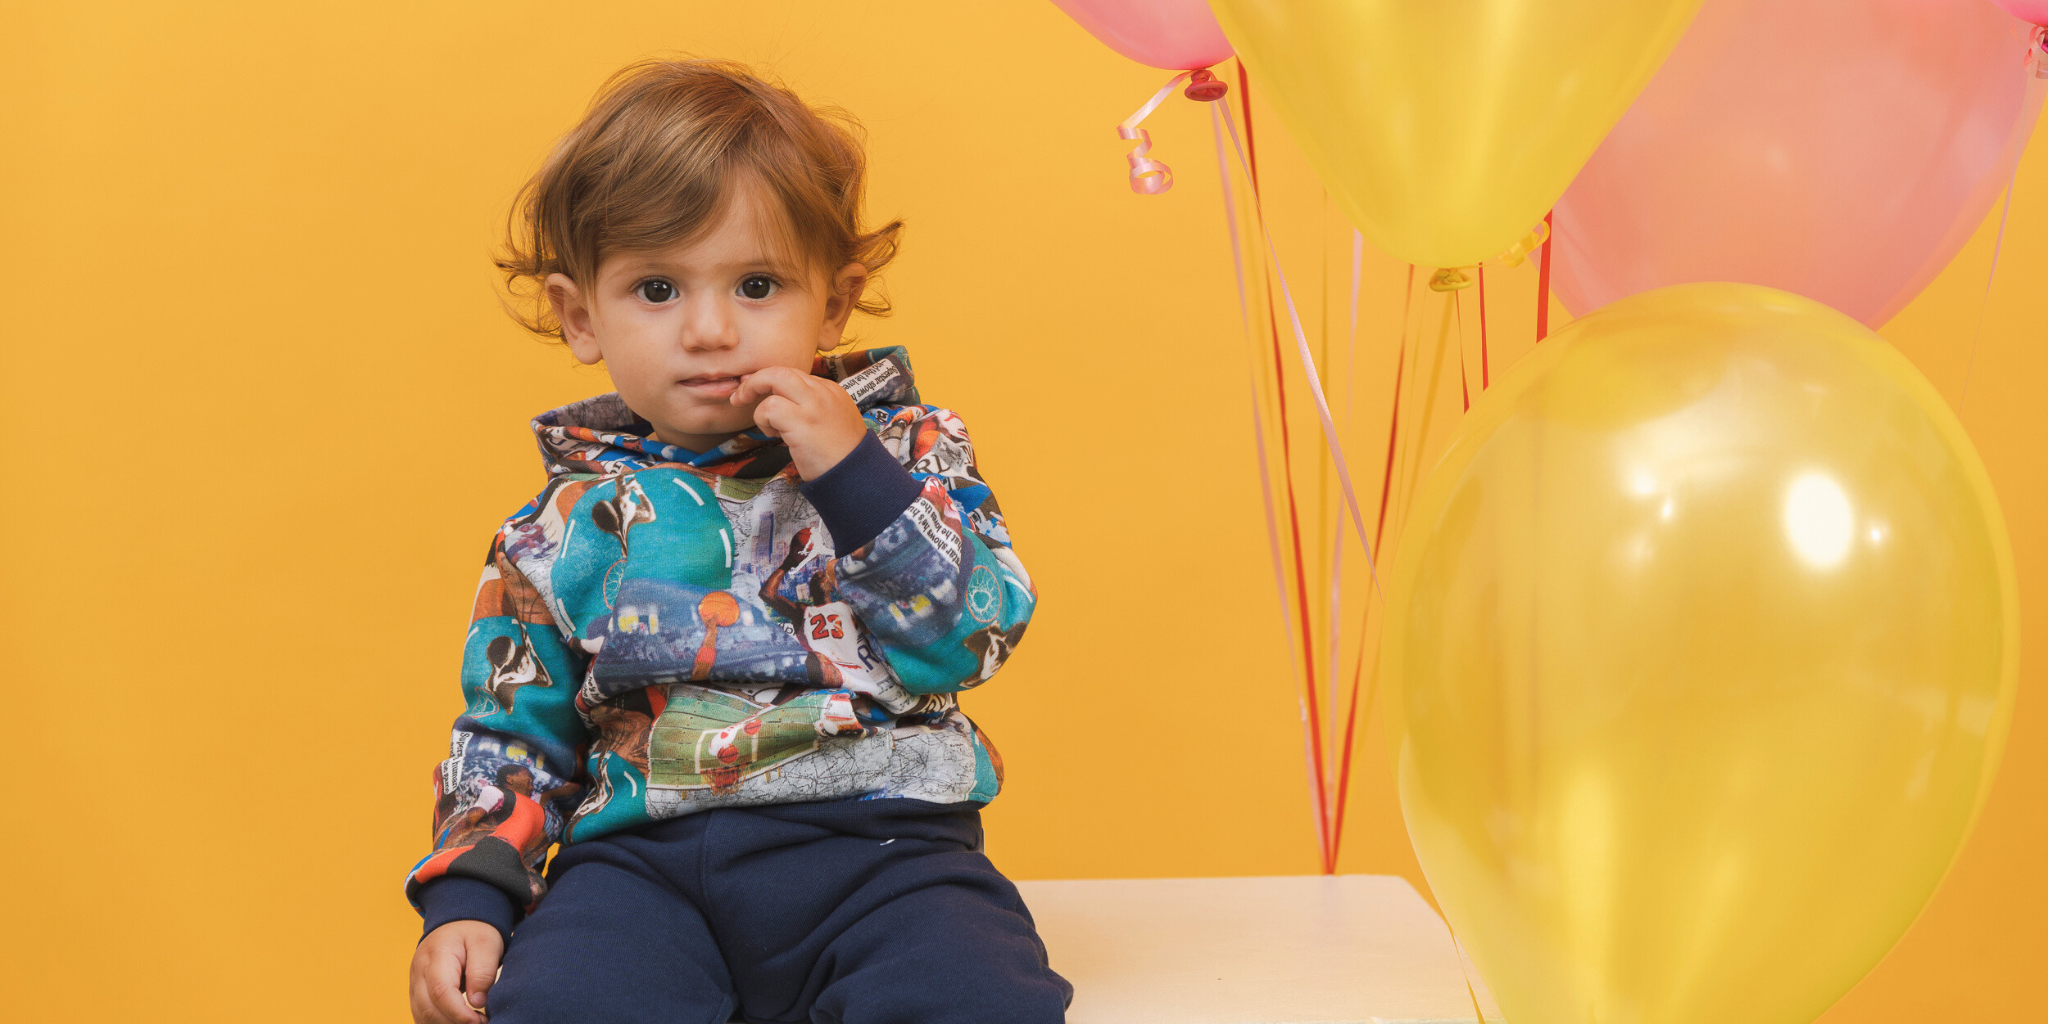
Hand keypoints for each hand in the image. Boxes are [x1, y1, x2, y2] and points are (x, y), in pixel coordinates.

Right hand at [410, 920, 503, 1022]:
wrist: (457, 924)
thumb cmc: (474, 932)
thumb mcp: (486, 943)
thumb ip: (482, 971)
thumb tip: (477, 1002)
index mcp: (437, 955)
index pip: (441, 991)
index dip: (459, 1012)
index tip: (479, 1021)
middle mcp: (419, 970)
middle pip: (428, 1008)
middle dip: (454, 1022)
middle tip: (481, 1023)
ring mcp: (414, 982)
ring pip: (422, 1015)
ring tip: (472, 1022)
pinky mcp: (416, 991)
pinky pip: (421, 1014)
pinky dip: (437, 1022)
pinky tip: (457, 1022)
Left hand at [732, 366, 868, 479]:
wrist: (857, 475)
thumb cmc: (841, 455)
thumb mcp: (833, 421)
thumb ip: (810, 408)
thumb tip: (777, 404)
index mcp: (831, 391)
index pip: (794, 375)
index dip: (771, 382)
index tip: (756, 392)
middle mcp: (823, 392)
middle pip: (782, 370)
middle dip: (756, 381)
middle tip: (740, 397)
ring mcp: (814, 405)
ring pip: (774, 379)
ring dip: (759, 404)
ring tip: (767, 426)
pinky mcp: (803, 422)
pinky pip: (770, 408)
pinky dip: (763, 420)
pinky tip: (774, 435)